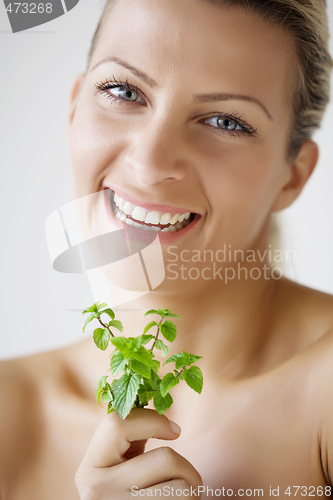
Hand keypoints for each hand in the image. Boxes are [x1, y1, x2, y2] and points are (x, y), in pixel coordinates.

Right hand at [75, 407, 202, 498]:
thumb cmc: (123, 490)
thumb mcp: (117, 461)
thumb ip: (130, 434)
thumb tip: (159, 398)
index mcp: (90, 466)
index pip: (118, 423)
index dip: (153, 420)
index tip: (174, 430)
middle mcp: (98, 491)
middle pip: (165, 459)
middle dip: (185, 464)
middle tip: (185, 474)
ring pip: (183, 488)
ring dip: (193, 488)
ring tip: (182, 493)